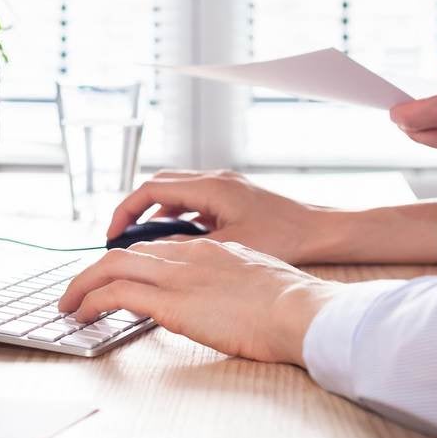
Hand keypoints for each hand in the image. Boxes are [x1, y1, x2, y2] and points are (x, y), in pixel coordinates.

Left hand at [57, 240, 339, 365]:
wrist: (300, 310)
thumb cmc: (291, 306)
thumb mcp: (257, 283)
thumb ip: (232, 284)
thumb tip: (223, 301)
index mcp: (211, 250)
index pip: (157, 249)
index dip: (130, 262)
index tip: (115, 278)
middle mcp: (188, 255)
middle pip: (127, 253)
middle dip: (96, 271)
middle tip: (78, 290)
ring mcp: (177, 275)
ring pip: (112, 267)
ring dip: (83, 285)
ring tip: (68, 305)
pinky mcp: (169, 301)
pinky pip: (115, 294)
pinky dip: (92, 301)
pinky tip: (82, 315)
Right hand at [108, 170, 341, 264]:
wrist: (323, 231)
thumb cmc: (286, 237)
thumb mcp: (230, 248)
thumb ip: (190, 249)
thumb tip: (155, 257)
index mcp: (211, 187)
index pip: (152, 189)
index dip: (126, 211)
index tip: (113, 234)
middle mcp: (215, 180)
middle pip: (159, 186)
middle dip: (135, 210)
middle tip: (120, 237)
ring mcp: (225, 186)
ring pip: (177, 192)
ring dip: (157, 213)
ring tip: (144, 243)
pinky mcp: (234, 198)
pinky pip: (195, 201)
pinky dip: (178, 216)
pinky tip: (179, 241)